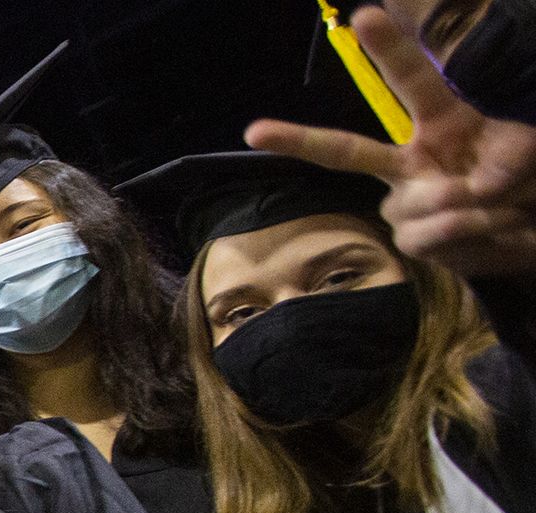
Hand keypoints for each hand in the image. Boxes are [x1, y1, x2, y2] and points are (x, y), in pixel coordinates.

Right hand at [248, 5, 535, 275]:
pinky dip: (469, 230)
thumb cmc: (525, 181)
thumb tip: (473, 182)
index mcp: (441, 123)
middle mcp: (409, 162)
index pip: (412, 82)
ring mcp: (403, 203)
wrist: (527, 230)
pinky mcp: (410, 239)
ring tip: (502, 208)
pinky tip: (487, 229)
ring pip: (419, 203)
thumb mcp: (528, 154)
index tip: (365, 16)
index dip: (389, 49)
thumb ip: (510, 155)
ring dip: (473, 207)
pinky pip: (430, 233)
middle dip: (297, 140)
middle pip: (346, 152)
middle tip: (255, 132)